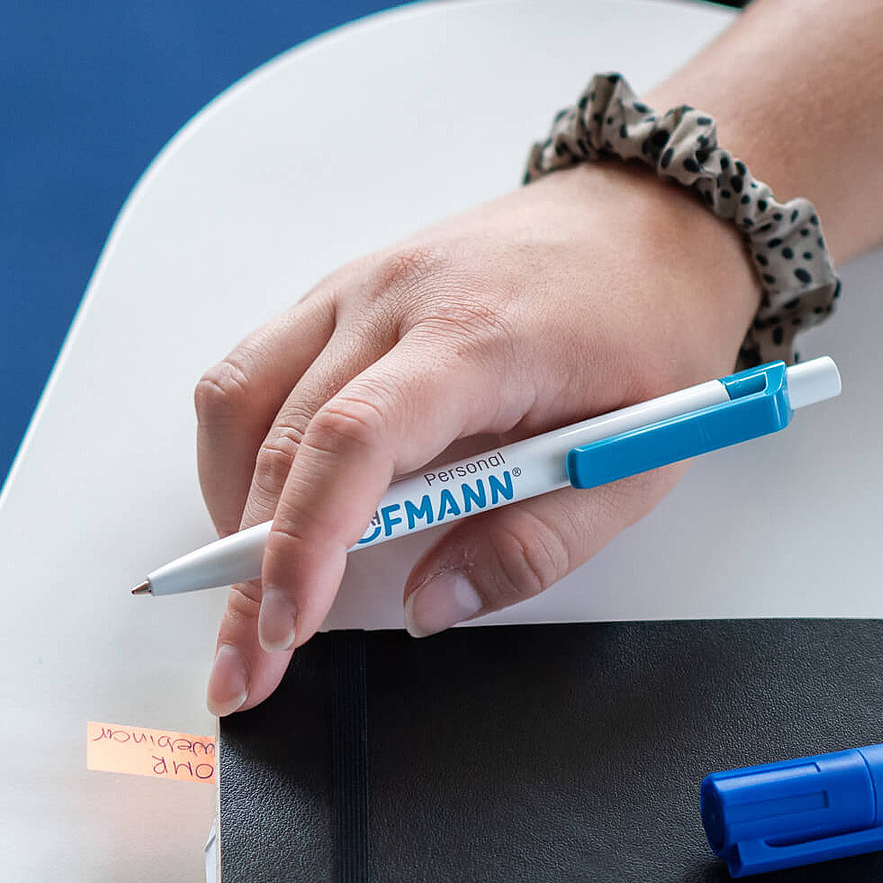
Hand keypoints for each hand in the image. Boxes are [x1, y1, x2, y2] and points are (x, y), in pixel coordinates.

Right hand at [194, 160, 760, 712]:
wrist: (652, 219)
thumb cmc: (651, 330)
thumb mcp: (636, 462)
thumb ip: (535, 544)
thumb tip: (433, 604)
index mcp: (480, 336)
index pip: (356, 440)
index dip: (306, 541)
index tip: (286, 627)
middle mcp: (398, 298)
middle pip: (281, 435)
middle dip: (247, 566)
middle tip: (245, 663)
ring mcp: (360, 286)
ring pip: (239, 395)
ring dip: (229, 503)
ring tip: (252, 589)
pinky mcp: (344, 290)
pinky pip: (256, 366)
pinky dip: (244, 446)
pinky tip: (271, 504)